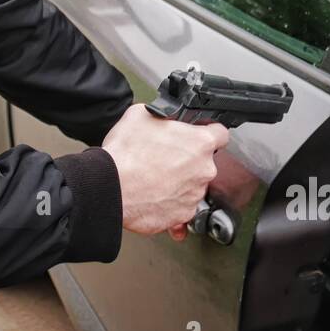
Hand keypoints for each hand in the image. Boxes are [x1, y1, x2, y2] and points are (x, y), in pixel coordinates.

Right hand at [101, 104, 227, 236]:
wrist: (109, 188)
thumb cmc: (125, 154)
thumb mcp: (140, 115)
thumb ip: (162, 116)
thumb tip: (162, 118)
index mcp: (200, 142)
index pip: (220, 133)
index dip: (207, 132)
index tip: (197, 136)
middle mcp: (204, 170)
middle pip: (204, 162)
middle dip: (188, 160)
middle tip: (164, 158)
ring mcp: (194, 195)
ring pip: (192, 185)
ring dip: (178, 182)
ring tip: (153, 178)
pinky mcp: (182, 216)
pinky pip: (180, 207)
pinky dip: (169, 203)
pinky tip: (152, 195)